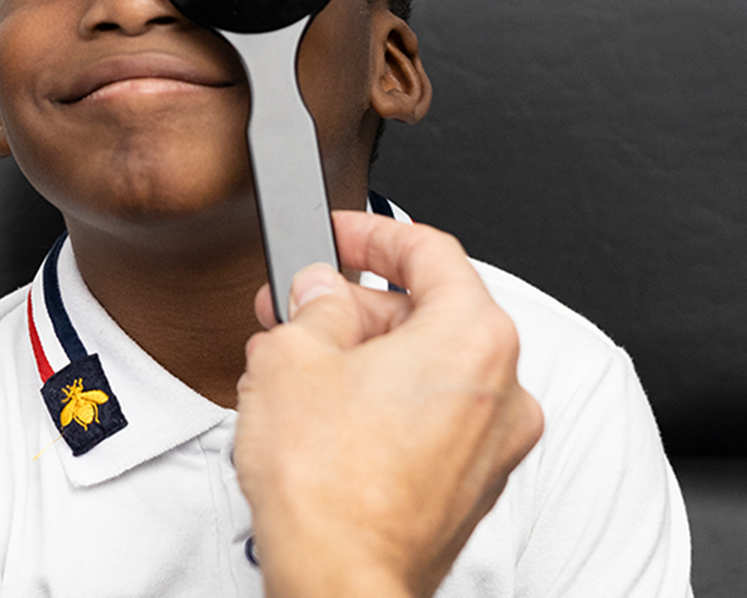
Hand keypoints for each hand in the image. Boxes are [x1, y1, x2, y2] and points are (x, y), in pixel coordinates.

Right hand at [234, 211, 543, 597]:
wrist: (338, 580)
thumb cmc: (328, 483)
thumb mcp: (292, 353)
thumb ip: (312, 302)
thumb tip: (319, 292)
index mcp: (474, 339)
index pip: (430, 251)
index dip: (371, 232)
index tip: (337, 233)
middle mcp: (502, 391)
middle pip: (429, 312)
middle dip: (354, 305)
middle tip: (296, 306)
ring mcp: (491, 447)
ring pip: (426, 368)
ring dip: (362, 355)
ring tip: (294, 362)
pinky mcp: (468, 488)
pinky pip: (428, 418)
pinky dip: (381, 401)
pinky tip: (322, 411)